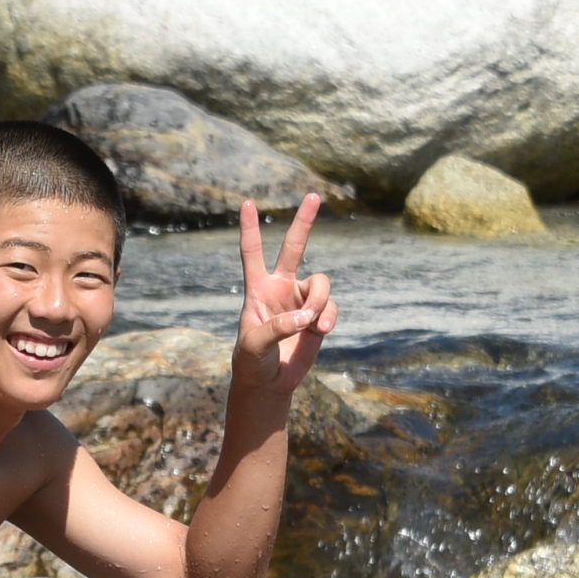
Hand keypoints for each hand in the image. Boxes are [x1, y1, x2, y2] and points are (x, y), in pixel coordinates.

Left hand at [231, 194, 331, 387]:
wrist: (270, 382)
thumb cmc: (252, 361)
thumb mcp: (254, 345)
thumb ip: (276, 328)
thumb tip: (305, 316)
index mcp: (258, 288)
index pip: (252, 253)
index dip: (250, 228)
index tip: (247, 203)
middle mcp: (281, 287)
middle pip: (294, 247)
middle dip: (304, 221)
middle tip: (314, 195)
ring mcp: (301, 300)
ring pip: (321, 283)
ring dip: (320, 300)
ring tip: (313, 323)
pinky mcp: (318, 316)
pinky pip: (331, 307)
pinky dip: (328, 317)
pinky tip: (321, 330)